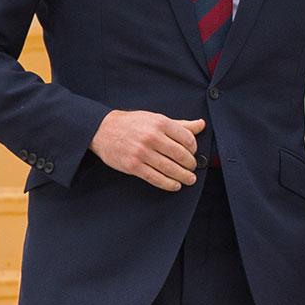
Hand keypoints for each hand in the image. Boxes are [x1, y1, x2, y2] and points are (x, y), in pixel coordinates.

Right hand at [89, 110, 204, 190]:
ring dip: (183, 176)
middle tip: (193, 168)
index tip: (194, 152)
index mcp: (160, 123)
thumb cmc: (132, 123)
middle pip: (180, 155)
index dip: (194, 148)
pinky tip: (175, 185)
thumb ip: (180, 124)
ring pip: (169, 168)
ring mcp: (142, 153)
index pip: (187, 138)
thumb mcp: (156, 118)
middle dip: (190, 164)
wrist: (102, 129)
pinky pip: (155, 178)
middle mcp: (152, 137)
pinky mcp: (133, 166)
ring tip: (189, 179)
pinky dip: (168, 184)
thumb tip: (201, 124)